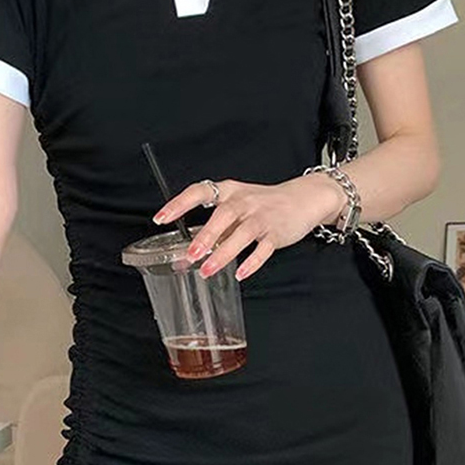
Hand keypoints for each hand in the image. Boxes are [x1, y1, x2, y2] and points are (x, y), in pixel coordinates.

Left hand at [152, 174, 344, 281]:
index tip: (161, 217)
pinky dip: (252, 261)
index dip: (179, 204)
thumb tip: (185, 256)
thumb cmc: (262, 204)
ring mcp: (262, 216)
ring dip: (223, 253)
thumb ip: (213, 230)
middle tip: (189, 255)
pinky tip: (240, 273)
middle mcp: (243, 201)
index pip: (199, 191)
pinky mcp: (277, 232)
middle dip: (205, 235)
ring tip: (207, 270)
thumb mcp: (236, 208)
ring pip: (242, 233)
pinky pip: (264, 248)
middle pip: (223, 215)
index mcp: (228, 191)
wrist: (304, 198)